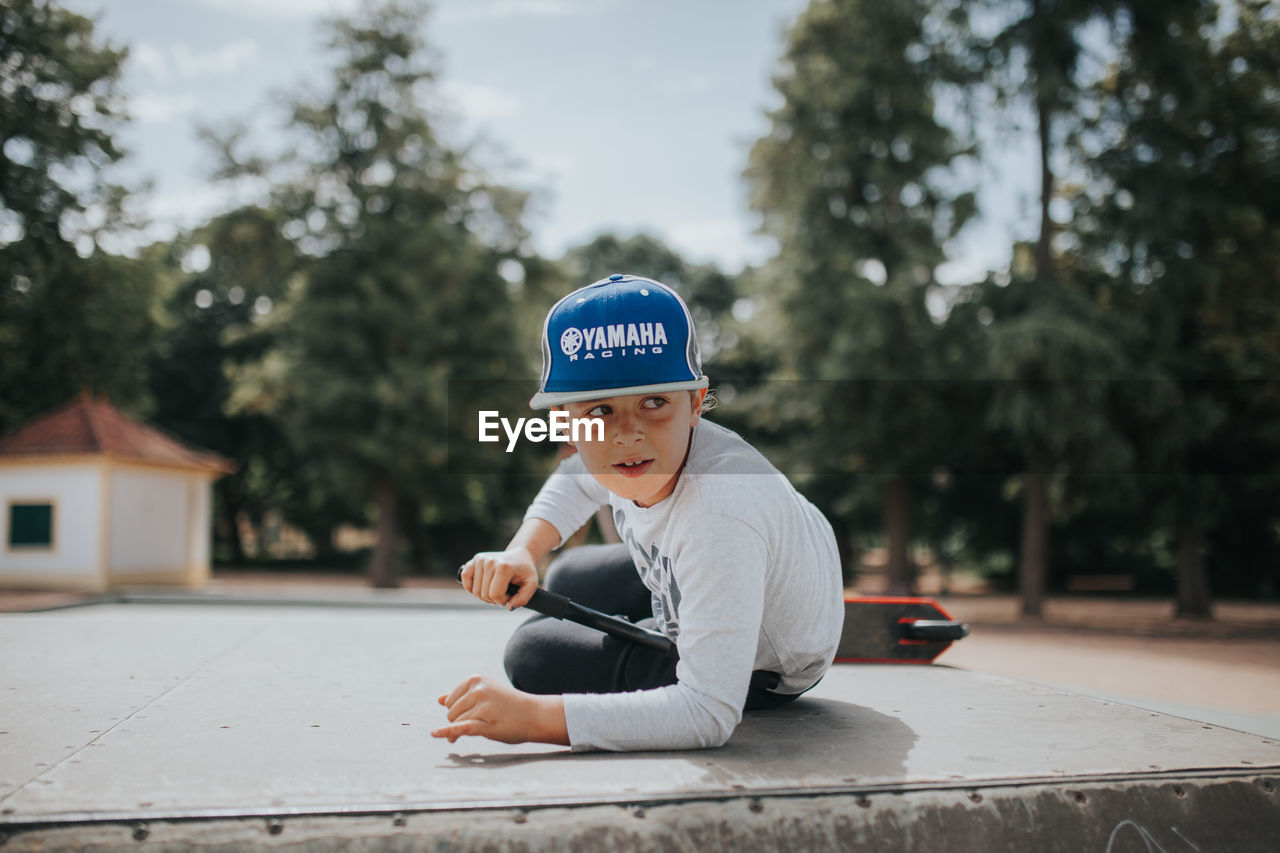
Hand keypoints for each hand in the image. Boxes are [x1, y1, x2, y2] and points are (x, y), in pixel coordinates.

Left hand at [431, 675, 567, 745]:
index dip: (456, 711)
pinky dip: (447, 733)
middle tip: (480, 722)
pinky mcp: (485, 723)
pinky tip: (435, 734)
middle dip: (459, 721)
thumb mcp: (486, 693)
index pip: (450, 700)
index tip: (470, 714)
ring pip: (457, 723)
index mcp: (475, 679)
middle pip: (451, 713)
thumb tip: (439, 700)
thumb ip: (462, 696)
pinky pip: (461, 729)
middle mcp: (477, 690)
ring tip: (483, 727)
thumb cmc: (508, 705)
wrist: (534, 715)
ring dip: (462, 731)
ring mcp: (481, 706)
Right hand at [459, 547, 538, 608]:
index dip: (503, 601)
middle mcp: (489, 562)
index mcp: (503, 567)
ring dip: (485, 595)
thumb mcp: (532, 584)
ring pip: (475, 590)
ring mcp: (480, 559)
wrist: (520, 556)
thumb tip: (509, 607)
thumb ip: (523, 599)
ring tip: (496, 589)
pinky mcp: (475, 559)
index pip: (494, 595)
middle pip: (484, 594)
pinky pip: (465, 577)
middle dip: (494, 599)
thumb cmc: (525, 571)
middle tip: (504, 593)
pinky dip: (471, 587)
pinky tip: (481, 587)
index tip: (510, 596)